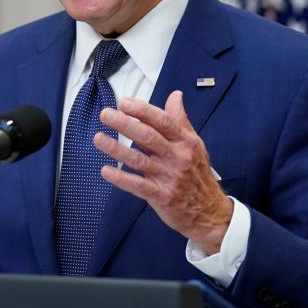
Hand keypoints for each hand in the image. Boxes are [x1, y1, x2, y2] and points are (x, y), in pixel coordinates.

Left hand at [94, 90, 232, 253]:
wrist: (210, 212)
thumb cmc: (197, 174)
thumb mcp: (194, 145)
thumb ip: (180, 120)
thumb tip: (175, 95)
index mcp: (185, 142)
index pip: (163, 121)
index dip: (143, 110)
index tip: (124, 102)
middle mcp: (178, 157)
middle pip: (148, 137)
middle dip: (125, 124)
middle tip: (105, 114)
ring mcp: (169, 177)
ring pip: (139, 160)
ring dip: (116, 149)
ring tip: (98, 139)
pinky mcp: (161, 196)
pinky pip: (138, 186)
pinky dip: (121, 178)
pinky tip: (105, 170)